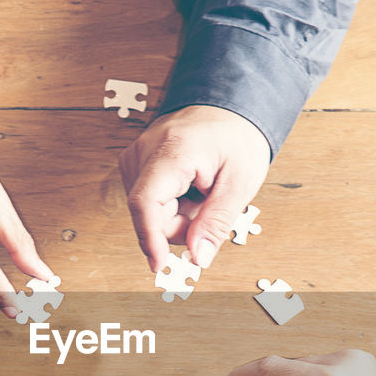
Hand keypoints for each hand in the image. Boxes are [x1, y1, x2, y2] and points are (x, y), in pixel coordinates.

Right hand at [119, 105, 269, 271]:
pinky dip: (174, 204)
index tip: (160, 265)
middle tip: (210, 201)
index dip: (151, 239)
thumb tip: (198, 257)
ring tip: (201, 188)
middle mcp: (144, 152)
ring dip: (180, 213)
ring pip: (151, 214)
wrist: (229, 110)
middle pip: (153, 216)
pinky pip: (151, 203)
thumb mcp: (240, 182)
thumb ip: (217, 222)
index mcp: (171, 151)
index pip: (146, 203)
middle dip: (184, 223)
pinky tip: (189, 186)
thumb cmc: (237, 139)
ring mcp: (136, 157)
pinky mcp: (135, 165)